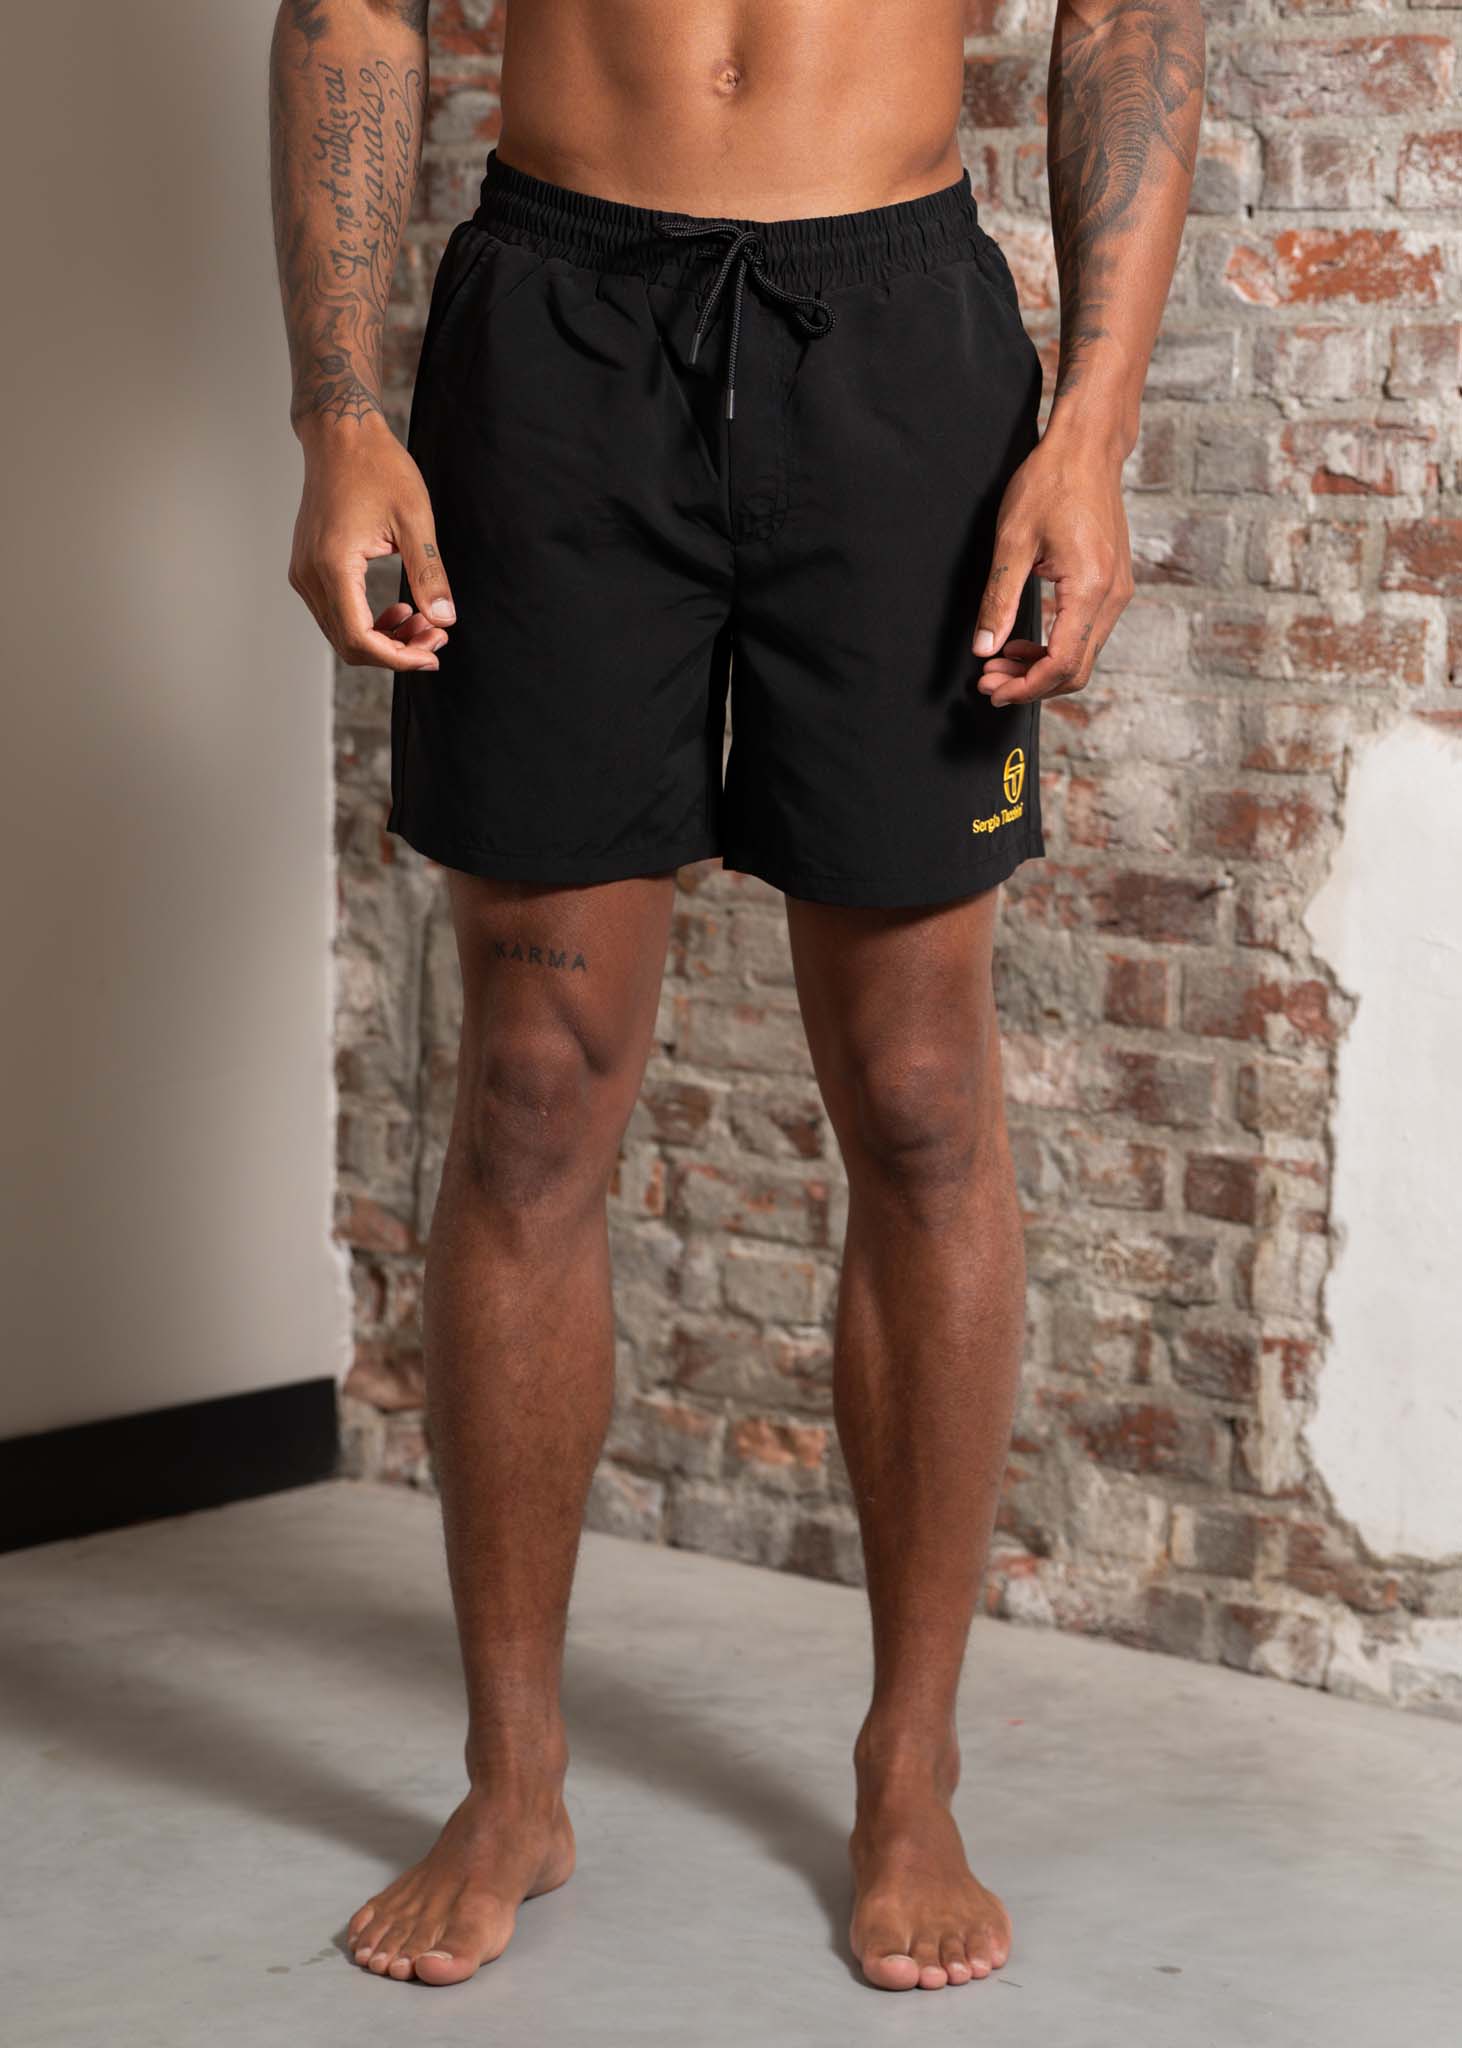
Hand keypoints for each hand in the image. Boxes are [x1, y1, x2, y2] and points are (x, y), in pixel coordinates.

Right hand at [288, 417, 454, 671]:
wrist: (340, 436)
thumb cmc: (377, 467)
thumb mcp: (415, 519)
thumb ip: (429, 574)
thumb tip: (444, 621)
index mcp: (332, 565)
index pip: (360, 639)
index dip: (399, 658)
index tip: (434, 654)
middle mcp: (309, 575)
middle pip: (349, 644)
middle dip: (396, 651)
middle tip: (436, 639)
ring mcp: (304, 572)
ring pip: (341, 633)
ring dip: (384, 639)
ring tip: (424, 623)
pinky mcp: (308, 568)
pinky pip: (335, 613)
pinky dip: (368, 621)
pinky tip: (400, 608)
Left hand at [970, 430, 1133, 707]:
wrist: (1088, 448)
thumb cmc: (1051, 482)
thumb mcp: (1013, 541)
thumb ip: (999, 600)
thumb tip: (983, 649)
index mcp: (1090, 587)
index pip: (1061, 663)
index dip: (1025, 686)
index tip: (992, 689)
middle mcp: (1113, 596)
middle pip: (1076, 670)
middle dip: (1030, 684)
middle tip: (990, 681)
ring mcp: (1118, 592)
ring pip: (1083, 655)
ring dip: (1041, 668)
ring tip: (999, 662)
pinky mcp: (1114, 585)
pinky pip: (1088, 634)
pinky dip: (1055, 647)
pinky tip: (1023, 641)